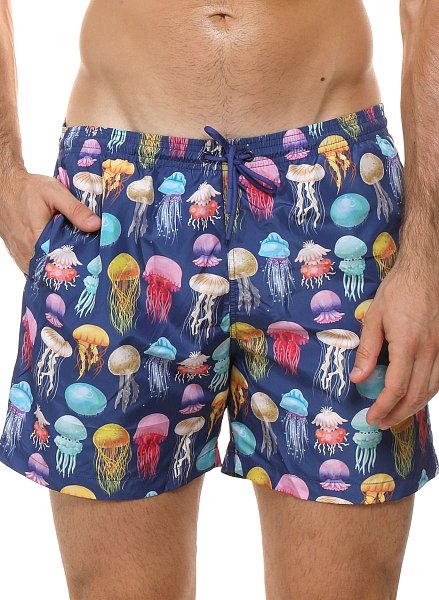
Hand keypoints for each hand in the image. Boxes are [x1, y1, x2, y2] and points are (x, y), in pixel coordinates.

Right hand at [0, 168, 100, 273]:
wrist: (4, 188)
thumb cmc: (28, 189)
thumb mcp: (55, 193)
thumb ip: (75, 210)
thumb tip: (96, 225)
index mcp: (36, 239)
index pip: (62, 262)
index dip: (79, 263)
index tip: (93, 261)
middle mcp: (27, 252)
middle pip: (55, 268)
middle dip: (72, 266)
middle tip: (88, 260)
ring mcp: (21, 256)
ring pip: (45, 269)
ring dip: (60, 266)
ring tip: (75, 258)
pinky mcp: (19, 256)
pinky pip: (37, 267)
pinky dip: (49, 263)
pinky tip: (60, 256)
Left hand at [349, 262, 438, 429]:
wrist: (425, 271)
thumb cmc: (398, 291)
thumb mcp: (374, 317)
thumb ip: (367, 350)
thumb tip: (358, 378)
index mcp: (408, 344)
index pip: (396, 387)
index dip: (383, 407)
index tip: (371, 417)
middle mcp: (430, 351)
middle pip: (415, 395)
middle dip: (397, 414)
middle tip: (381, 423)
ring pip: (431, 390)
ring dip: (413, 407)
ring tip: (395, 416)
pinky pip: (438, 379)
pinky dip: (426, 393)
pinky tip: (414, 397)